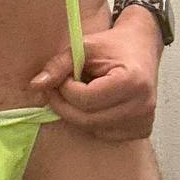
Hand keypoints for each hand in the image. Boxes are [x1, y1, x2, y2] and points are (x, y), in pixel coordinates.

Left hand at [28, 12, 161, 141]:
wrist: (142, 47)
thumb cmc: (113, 45)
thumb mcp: (84, 47)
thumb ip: (59, 65)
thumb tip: (35, 86)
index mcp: (131, 81)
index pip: (85, 99)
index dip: (65, 89)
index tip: (64, 76)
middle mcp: (142, 106)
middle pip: (87, 119)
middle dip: (65, 105)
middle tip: (58, 89)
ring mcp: (144, 121)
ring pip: (93, 130)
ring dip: (78, 113)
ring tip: (80, 92)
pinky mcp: (142, 130)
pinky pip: (105, 134)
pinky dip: (93, 122)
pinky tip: (96, 103)